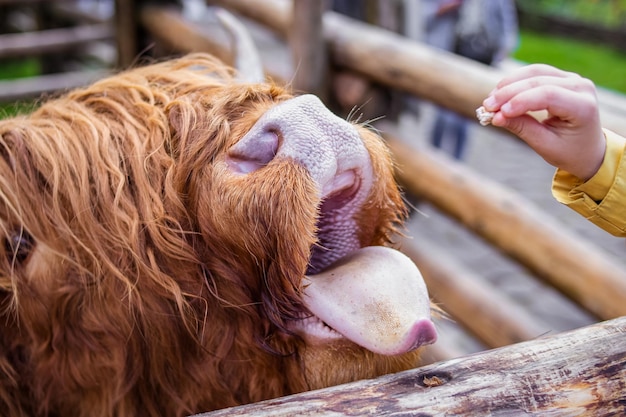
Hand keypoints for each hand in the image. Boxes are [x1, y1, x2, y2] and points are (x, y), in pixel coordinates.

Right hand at [482, 64, 605, 180]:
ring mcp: (572, 79)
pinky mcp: (561, 77)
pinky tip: (499, 93)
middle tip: (486, 107)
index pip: (548, 95)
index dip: (520, 101)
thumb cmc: (569, 151)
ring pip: (535, 72)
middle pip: (539, 80)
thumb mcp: (545, 145)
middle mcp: (581, 87)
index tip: (497, 114)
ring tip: (490, 101)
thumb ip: (522, 128)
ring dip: (509, 84)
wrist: (588, 148)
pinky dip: (515, 82)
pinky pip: (535, 73)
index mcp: (584, 107)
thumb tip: (496, 117)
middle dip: (509, 93)